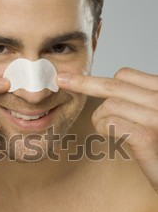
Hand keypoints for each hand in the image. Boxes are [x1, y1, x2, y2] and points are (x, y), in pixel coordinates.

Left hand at [57, 68, 157, 190]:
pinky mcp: (146, 135)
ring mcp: (156, 116)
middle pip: (113, 85)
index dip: (101, 81)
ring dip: (100, 119)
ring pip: (109, 106)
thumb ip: (137, 99)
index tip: (80, 81)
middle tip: (61, 80)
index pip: (125, 74)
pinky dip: (103, 129)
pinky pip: (110, 123)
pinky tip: (111, 137)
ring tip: (109, 132)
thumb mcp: (152, 114)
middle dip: (83, 83)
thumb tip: (102, 88)